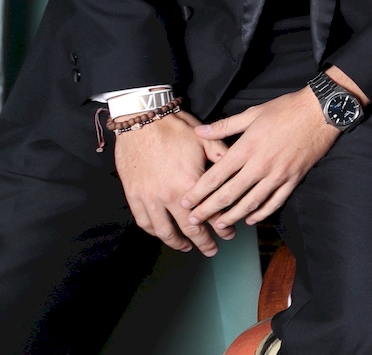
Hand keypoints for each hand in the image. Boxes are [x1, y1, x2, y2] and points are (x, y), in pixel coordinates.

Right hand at [114, 110, 223, 255]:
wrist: (141, 121)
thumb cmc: (175, 128)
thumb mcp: (205, 139)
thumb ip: (222, 157)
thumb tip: (238, 168)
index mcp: (190, 184)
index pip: (210, 213)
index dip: (222, 227)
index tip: (230, 234)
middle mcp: (168, 196)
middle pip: (189, 228)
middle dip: (203, 242)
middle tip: (212, 249)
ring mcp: (149, 198)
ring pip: (163, 230)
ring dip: (177, 242)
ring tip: (187, 247)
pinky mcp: (133, 195)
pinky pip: (143, 221)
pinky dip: (153, 231)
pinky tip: (161, 233)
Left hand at [183, 80, 346, 235]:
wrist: (321, 112)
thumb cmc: (286, 109)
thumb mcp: (252, 113)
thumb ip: (224, 126)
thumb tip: (200, 130)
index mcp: (247, 148)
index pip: (216, 176)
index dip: (199, 191)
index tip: (186, 202)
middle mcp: (260, 165)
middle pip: (229, 194)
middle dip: (209, 210)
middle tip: (194, 220)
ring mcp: (278, 175)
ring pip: (251, 202)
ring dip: (233, 216)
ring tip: (220, 225)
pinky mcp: (293, 179)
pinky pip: (275, 201)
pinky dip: (262, 213)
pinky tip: (251, 219)